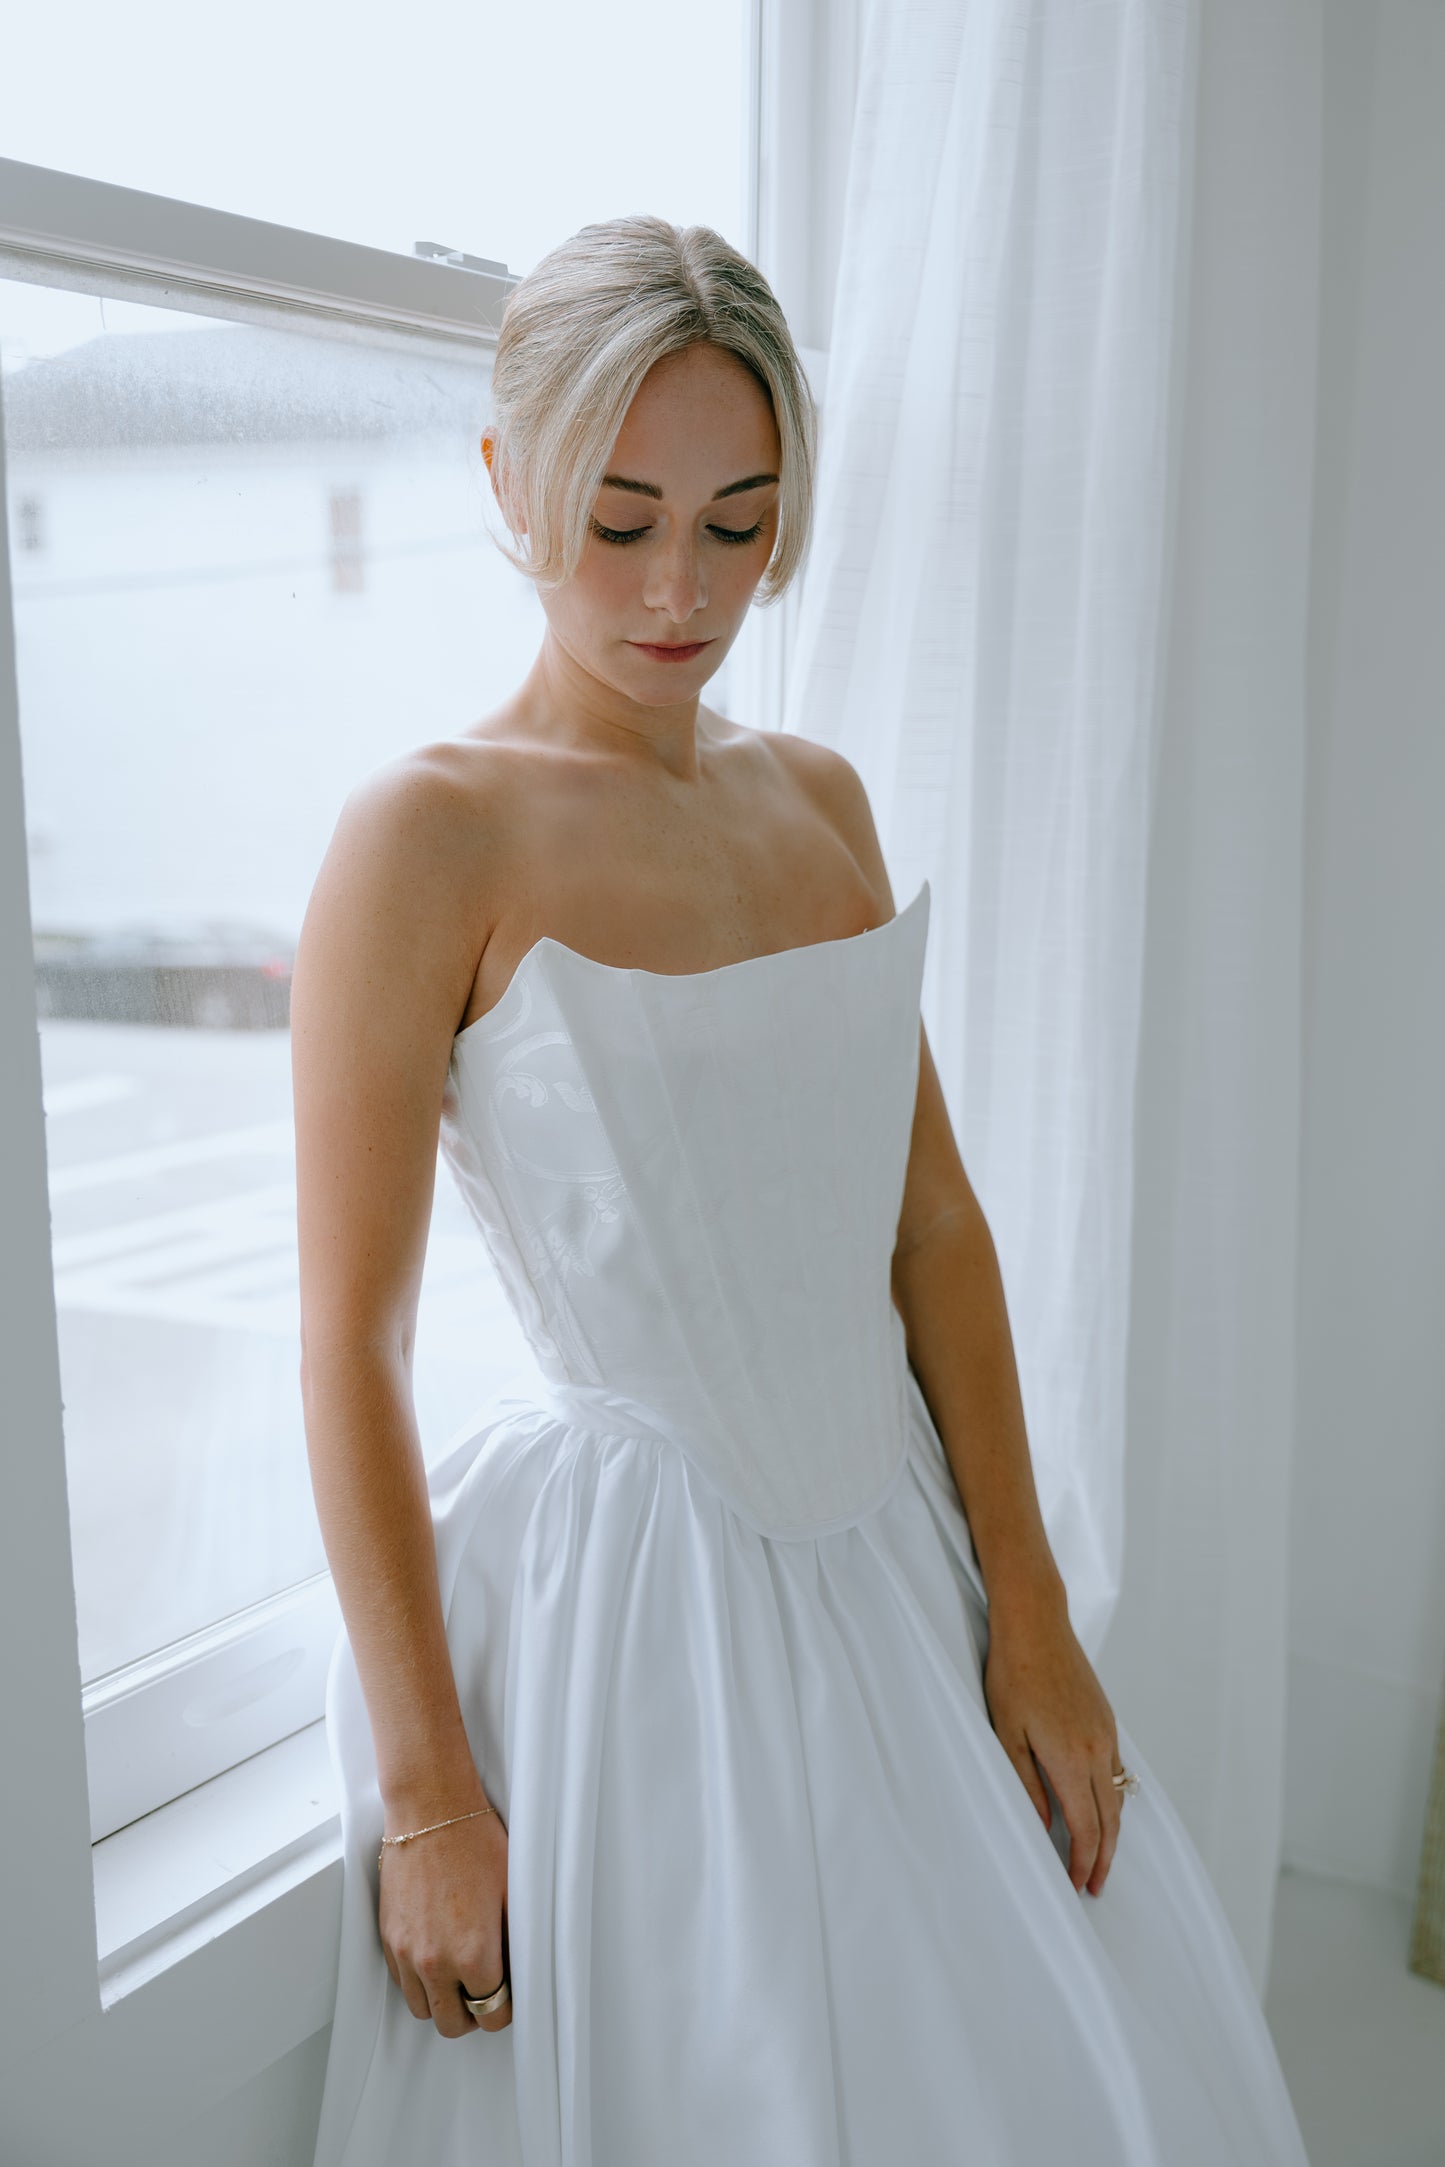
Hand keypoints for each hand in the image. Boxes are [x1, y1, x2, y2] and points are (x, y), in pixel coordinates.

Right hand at [378, 1791, 511, 2035]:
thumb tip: (520, 1975)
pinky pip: (402, 1982)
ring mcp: (406, 1952)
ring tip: (460, 1974)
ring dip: (443, 2001)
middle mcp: (435, 1963)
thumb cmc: (477, 1843)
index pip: (492, 2015)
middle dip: (473, 2013)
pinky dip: (419, 1981)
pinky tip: (436, 1954)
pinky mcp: (388, 1938)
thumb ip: (517, 1945)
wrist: (430, 1811)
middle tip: (486, 1987)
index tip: (509, 1991)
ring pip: (423, 2009)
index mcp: (474, 1955)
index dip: (506, 2007)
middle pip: (453, 2025)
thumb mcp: (515, 1893)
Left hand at [981, 1597, 1125, 1896]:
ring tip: (1099, 1857)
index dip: (1082, 1862)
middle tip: (1093, 1886)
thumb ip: (1026, 1784)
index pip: (1085, 1828)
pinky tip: (1102, 1808)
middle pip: (1110, 1820)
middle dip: (1103, 1858)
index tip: (1076, 1885)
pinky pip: (1118, 1772)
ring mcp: (1107, 1733)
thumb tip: (1041, 1827)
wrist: (1036, 1622)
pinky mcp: (1107, 1719)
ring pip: (1118, 1798)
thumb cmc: (1013, 1675)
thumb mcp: (1007, 1734)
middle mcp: (1098, 1750)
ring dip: (1112, 1833)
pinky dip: (1113, 1801)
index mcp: (1072, 1759)